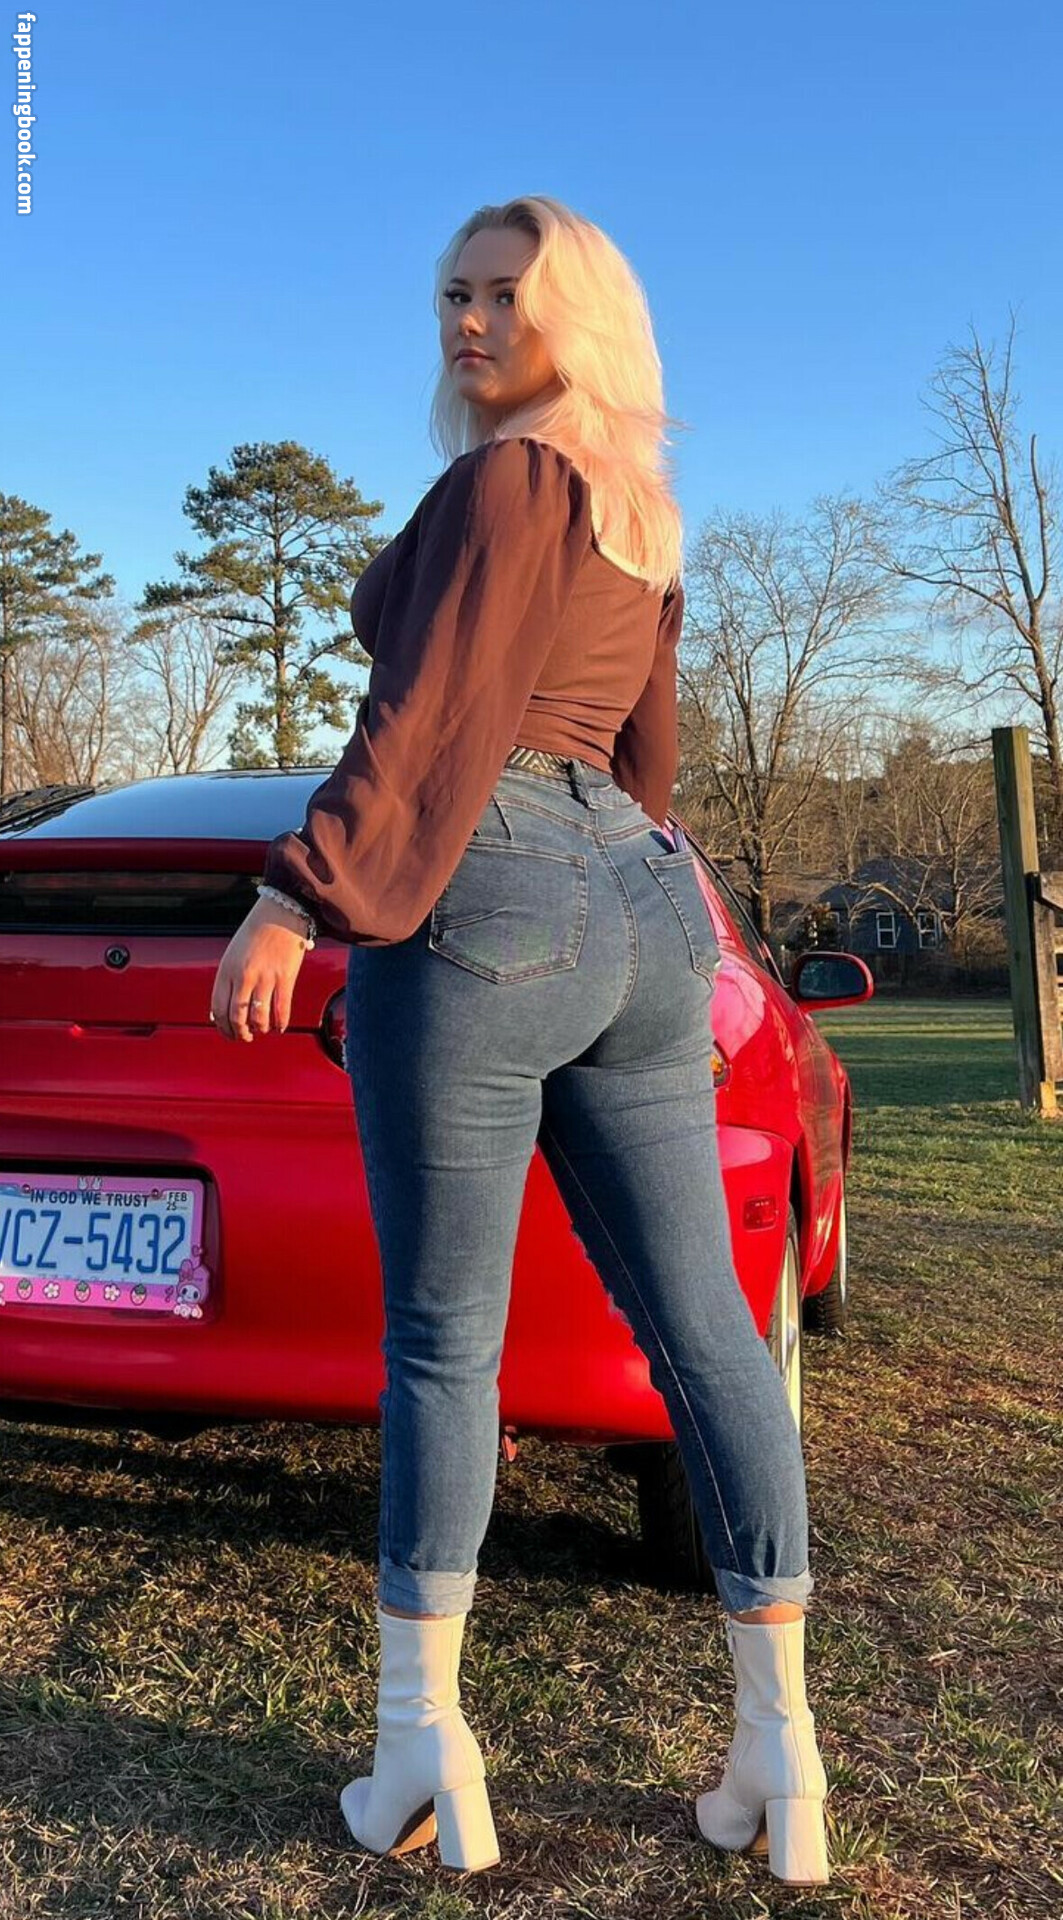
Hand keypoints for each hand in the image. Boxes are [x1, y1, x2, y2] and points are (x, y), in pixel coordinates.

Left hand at [210, 896, 310, 1040]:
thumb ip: (229, 979)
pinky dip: (280, 1023)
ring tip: (262, 1030)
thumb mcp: (233, 954)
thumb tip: (226, 1009)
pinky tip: (280, 1026)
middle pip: (237, 1017)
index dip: (223, 1027)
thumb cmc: (256, 932)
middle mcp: (244, 976)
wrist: (280, 912)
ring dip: (260, 1029)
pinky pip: (281, 1009)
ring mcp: (265, 977)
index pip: (218, 1008)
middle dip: (240, 1033)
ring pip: (259, 1017)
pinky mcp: (285, 977)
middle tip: (245, 1037)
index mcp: (227, 970)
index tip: (229, 1033)